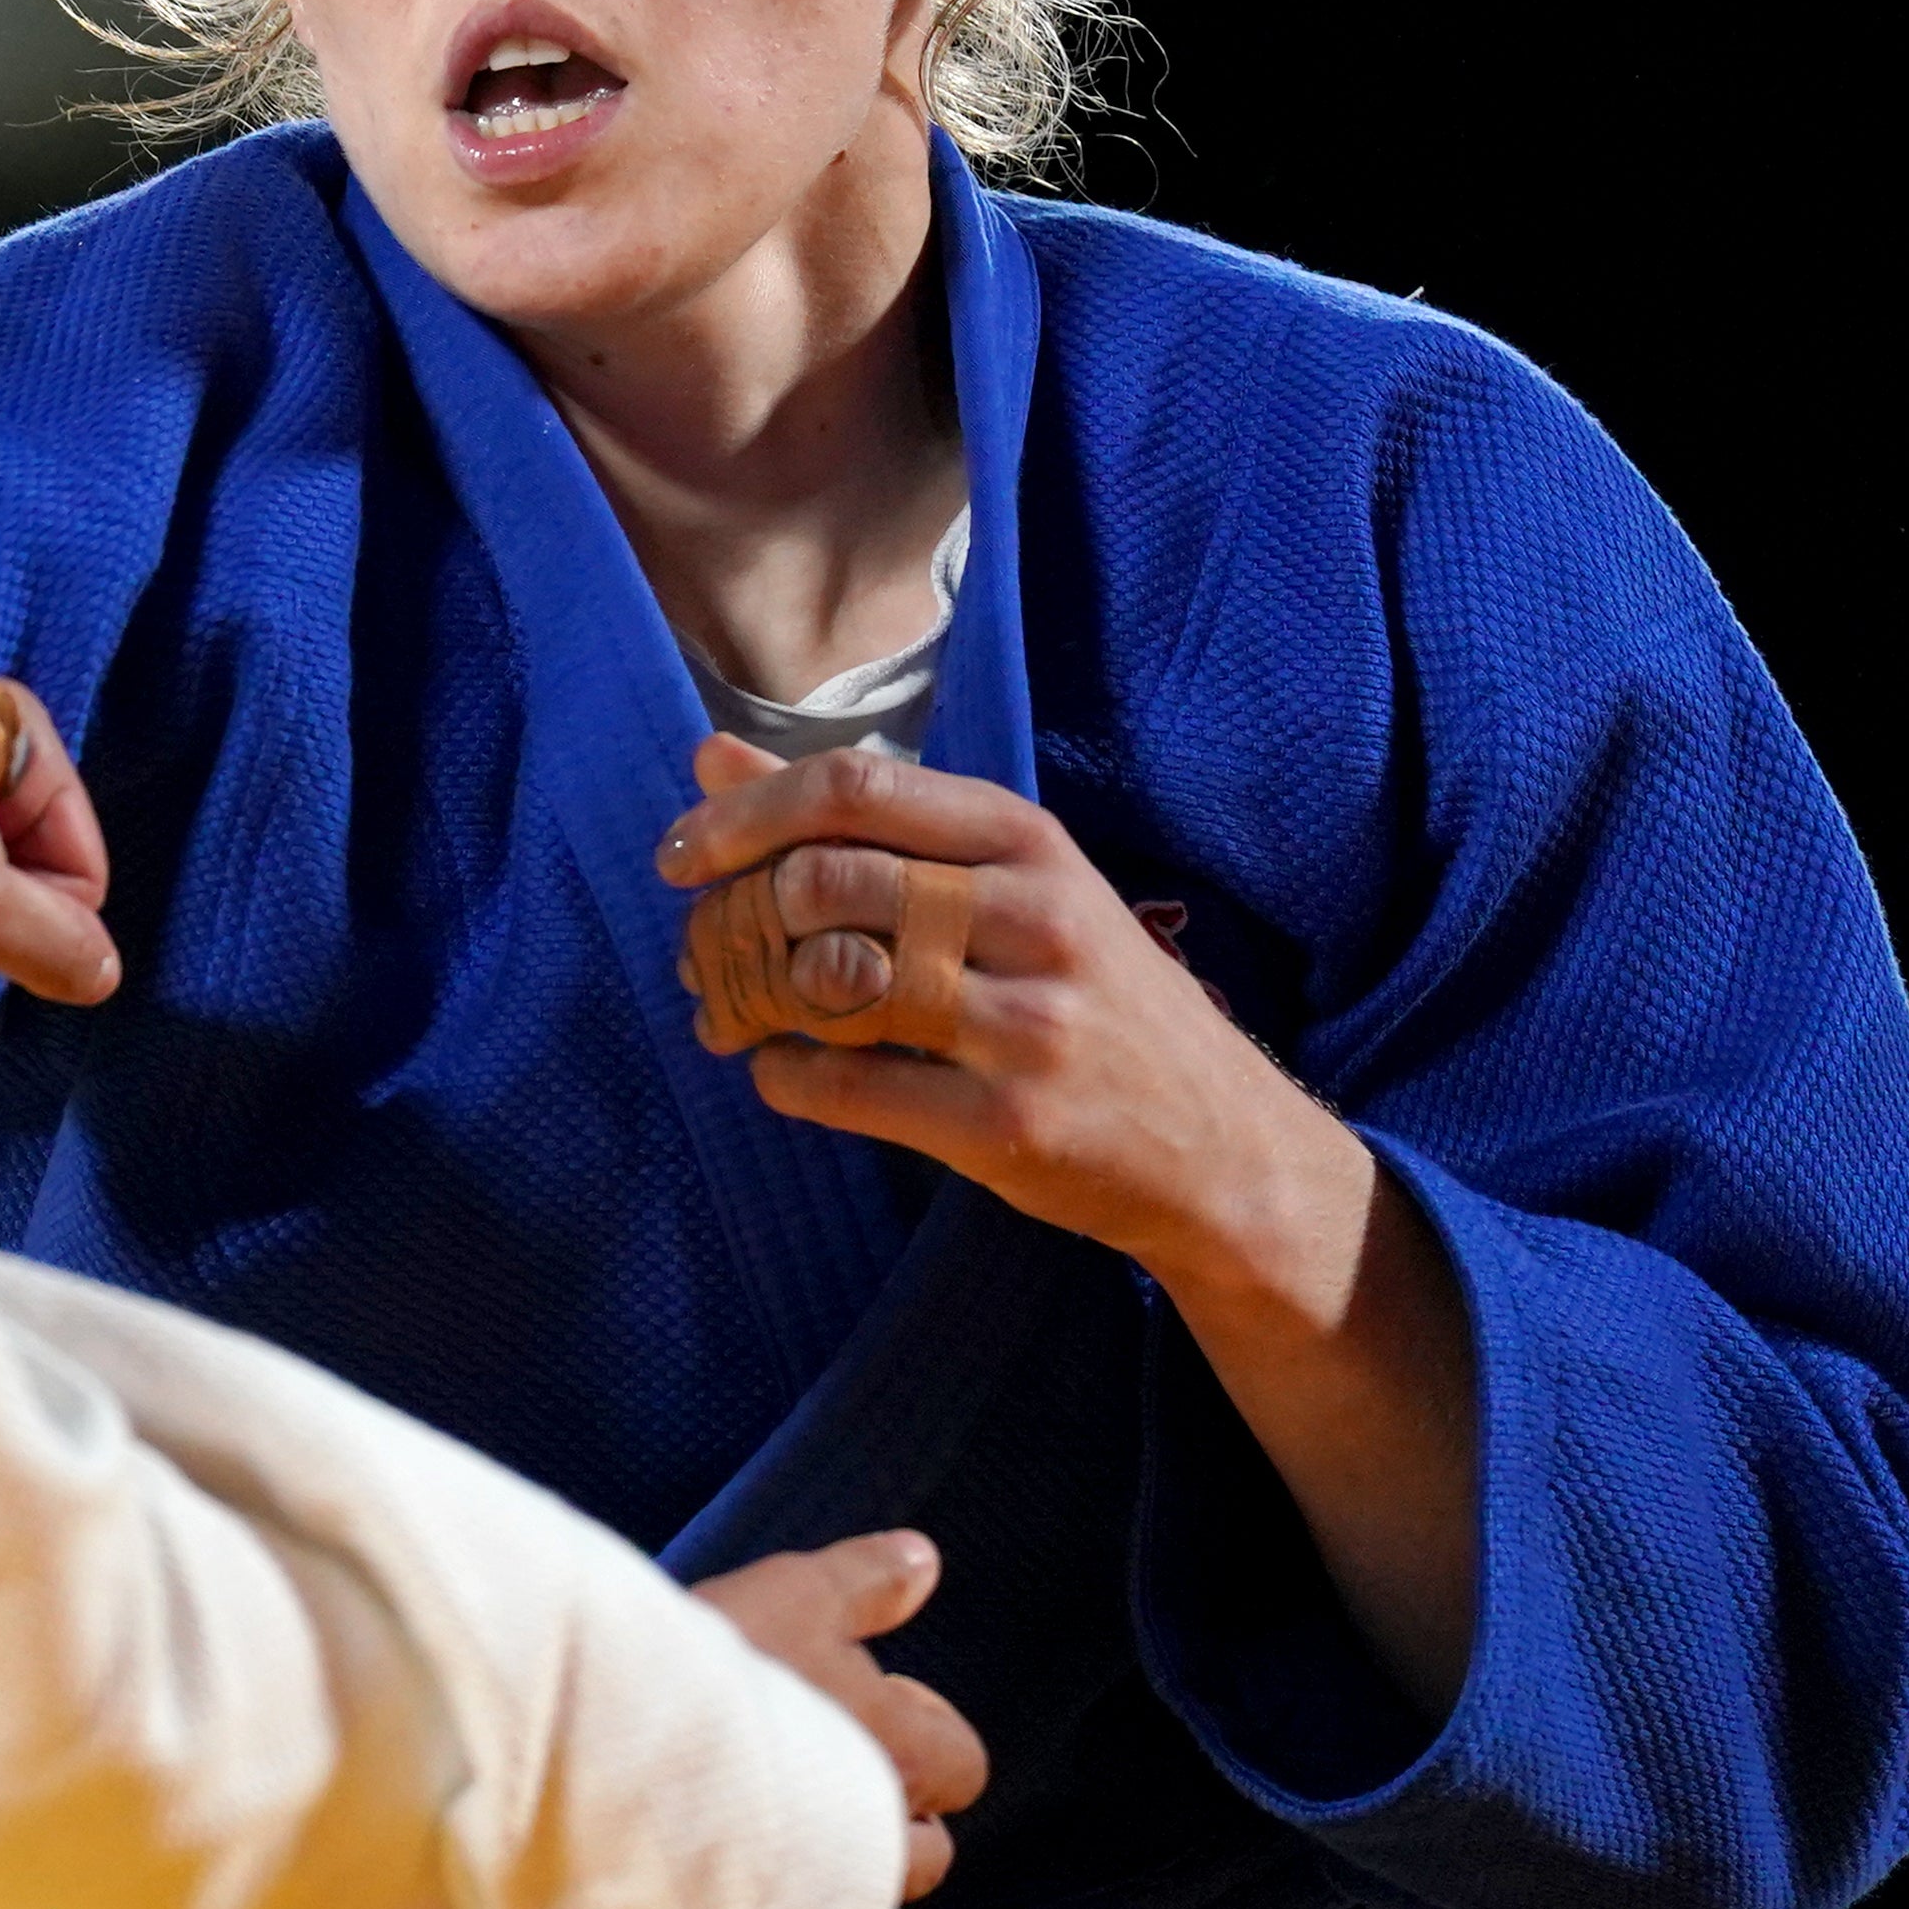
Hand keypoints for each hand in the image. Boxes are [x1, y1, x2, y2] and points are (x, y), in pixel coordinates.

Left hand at [656, 737, 1340, 1300]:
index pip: (856, 787)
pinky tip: (779, 1072)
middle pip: (827, 881)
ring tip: (728, 1013)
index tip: (680, 856)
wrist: (1228, 1152)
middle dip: (734, 917)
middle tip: (702, 953)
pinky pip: (851, 1088)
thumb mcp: (1009, 886)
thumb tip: (708, 756)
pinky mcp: (1012, 1128)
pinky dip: (784, 1077)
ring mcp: (1030, 1027)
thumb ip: (863, 822)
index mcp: (1029, 841)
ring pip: (833, 981)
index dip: (744, 815)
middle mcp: (1036, 918)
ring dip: (746, 996)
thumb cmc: (1094, 1000)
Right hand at [691, 1528, 983, 1899]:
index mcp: (900, 1751)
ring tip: (782, 1810)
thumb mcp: (794, 1595)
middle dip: (894, 1809)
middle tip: (828, 1758)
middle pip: (927, 1850)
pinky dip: (781, 1892)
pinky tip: (731, 1847)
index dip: (925, 1727)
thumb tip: (922, 1560)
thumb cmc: (715, 1662)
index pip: (963, 1763)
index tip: (870, 1697)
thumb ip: (866, 1581)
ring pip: (864, 1892)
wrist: (613, 1742)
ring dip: (841, 1856)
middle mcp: (877, 1833)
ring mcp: (818, 1889)